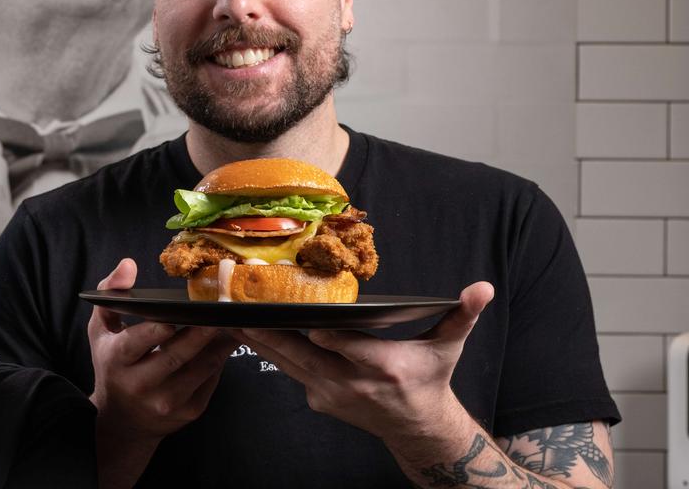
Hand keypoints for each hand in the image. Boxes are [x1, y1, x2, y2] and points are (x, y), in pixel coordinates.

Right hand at [88, 259, 237, 487]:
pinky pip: (211, 380)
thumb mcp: (102, 330)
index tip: (176, 313)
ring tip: (231, 321)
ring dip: (219, 342)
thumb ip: (111, 293)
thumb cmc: (112, 366)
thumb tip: (128, 265)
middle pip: (177, 354)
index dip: (158, 328)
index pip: (138, 342)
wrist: (123, 422)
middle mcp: (141, 385)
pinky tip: (228, 341)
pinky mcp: (189, 411)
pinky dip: (222, 359)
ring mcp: (167, 401)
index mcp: (117, 360)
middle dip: (201, 330)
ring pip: (201, 367)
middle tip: (220, 309)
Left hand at [233, 282, 494, 447]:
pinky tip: (249, 333)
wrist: (416, 428)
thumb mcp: (448, 347)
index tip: (309, 325)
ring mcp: (331, 395)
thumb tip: (482, 288)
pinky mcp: (319, 399)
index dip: (329, 339)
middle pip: (305, 357)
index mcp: (383, 368)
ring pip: (289, 365)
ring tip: (233, 318)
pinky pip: (290, 373)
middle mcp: (352, 384)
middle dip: (274, 334)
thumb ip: (463, 315)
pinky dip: (270, 353)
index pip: (350, 351)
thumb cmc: (429, 379)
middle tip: (245, 311)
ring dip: (261, 342)